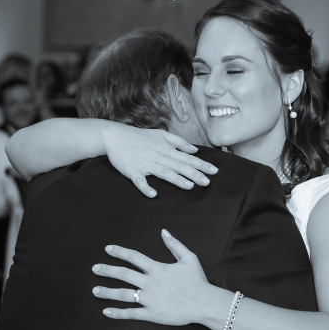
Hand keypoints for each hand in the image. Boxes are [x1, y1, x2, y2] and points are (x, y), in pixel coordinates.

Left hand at [91, 229, 213, 324]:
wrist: (204, 303)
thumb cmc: (197, 281)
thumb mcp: (189, 258)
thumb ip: (175, 244)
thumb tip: (163, 231)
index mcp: (157, 268)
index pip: (134, 257)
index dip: (120, 252)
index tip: (107, 249)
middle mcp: (150, 283)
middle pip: (124, 274)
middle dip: (107, 270)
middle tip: (95, 268)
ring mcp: (149, 299)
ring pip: (123, 294)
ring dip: (107, 292)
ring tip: (95, 290)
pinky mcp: (152, 314)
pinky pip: (131, 313)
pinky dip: (118, 313)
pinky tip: (106, 311)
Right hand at [102, 125, 217, 197]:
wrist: (114, 136)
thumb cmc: (139, 136)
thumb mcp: (161, 135)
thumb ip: (179, 142)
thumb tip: (195, 150)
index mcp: (166, 149)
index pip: (187, 158)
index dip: (201, 164)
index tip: (214, 171)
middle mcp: (158, 157)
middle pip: (179, 166)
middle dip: (194, 174)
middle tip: (208, 182)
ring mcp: (146, 164)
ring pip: (164, 173)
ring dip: (177, 180)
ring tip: (189, 186)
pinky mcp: (133, 171)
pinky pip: (140, 181)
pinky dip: (146, 188)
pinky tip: (153, 194)